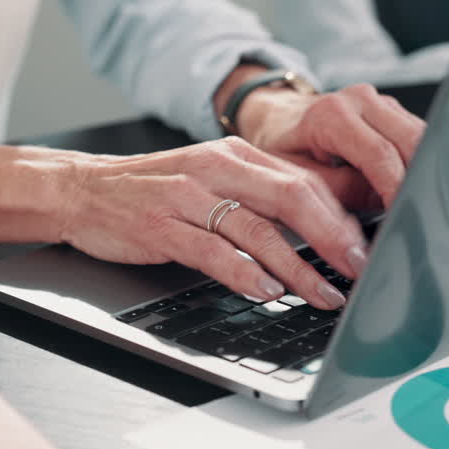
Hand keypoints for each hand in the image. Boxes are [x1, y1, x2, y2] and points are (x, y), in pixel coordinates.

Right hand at [59, 138, 374, 309]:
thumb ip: (260, 192)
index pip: (304, 180)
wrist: (82, 189)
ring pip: (258, 230)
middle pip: (292, 199)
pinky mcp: (162, 225)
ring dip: (296, 268)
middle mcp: (216, 168)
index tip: (366, 248)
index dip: (342, 216)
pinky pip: (213, 251)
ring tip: (321, 294)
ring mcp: (188, 196)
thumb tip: (323, 221)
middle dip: (333, 239)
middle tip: (358, 270)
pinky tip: (265, 292)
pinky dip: (245, 274)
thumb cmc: (152, 190)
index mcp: (235, 154)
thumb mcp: (211, 177)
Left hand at [237, 84, 424, 208]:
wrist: (276, 116)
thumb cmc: (281, 145)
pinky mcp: (389, 110)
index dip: (396, 188)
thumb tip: (381, 206)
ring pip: (421, 136)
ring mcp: (378, 102)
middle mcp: (359, 100)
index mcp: (332, 114)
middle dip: (417, 180)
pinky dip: (418, 161)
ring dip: (423, 170)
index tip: (404, 216)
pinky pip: (416, 135)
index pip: (379, 154)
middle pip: (410, 141)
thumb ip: (339, 190)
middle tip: (417, 216)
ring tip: (415, 205)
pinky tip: (410, 186)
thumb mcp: (297, 175)